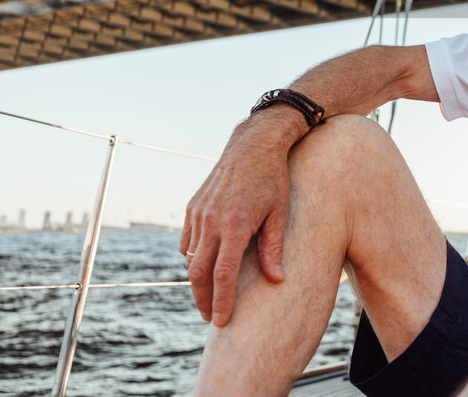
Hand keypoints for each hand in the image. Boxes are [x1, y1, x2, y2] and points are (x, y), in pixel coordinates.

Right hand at [180, 111, 303, 325]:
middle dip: (204, 298)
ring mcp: (198, 213)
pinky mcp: (192, 207)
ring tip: (210, 295)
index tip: (221, 321)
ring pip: (190, 258)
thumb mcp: (279, 213)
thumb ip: (273, 248)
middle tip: (212, 317)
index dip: (221, 301)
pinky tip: (204, 267)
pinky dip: (192, 258)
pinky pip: (187, 241)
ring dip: (198, 280)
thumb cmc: (273, 178)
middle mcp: (211, 220)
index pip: (223, 274)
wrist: (253, 145)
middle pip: (199, 272)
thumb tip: (277, 280)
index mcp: (235, 224)